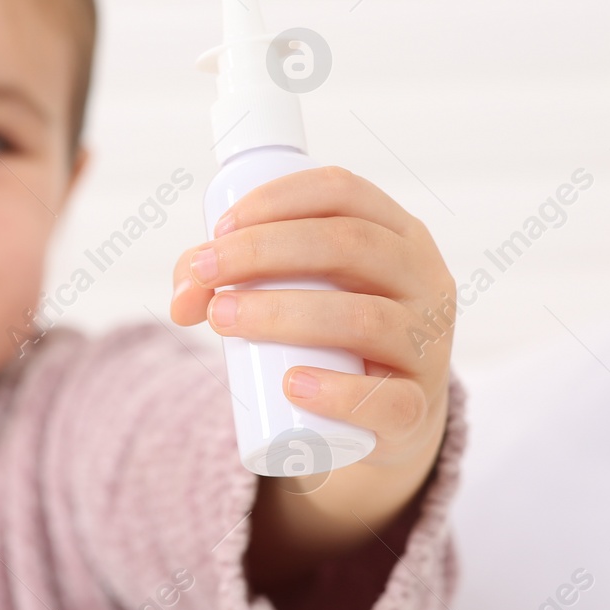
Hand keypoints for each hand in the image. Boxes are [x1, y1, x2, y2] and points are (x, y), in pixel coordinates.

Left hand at [169, 166, 455, 583]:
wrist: (383, 418)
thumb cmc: (327, 335)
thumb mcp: (295, 291)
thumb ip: (230, 278)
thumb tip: (181, 299)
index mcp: (397, 232)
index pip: (342, 190)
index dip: (277, 200)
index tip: (219, 230)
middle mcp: (424, 278)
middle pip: (348, 244)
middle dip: (263, 252)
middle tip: (206, 276)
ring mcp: (428, 344)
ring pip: (365, 317)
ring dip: (283, 314)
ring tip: (222, 320)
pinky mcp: (418, 408)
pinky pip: (389, 400)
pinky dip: (336, 392)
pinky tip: (293, 384)